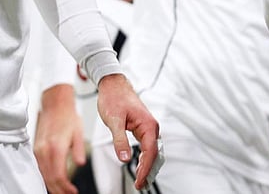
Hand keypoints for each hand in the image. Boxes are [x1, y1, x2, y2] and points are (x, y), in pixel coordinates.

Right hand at [34, 84, 85, 193]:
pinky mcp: (36, 149)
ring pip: (43, 175)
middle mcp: (44, 151)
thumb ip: (79, 150)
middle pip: (49, 179)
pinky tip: (53, 181)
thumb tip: (81, 163)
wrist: (55, 105)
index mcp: (56, 147)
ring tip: (62, 191)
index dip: (65, 187)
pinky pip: (40, 168)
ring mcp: (38, 150)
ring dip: (52, 186)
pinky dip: (47, 177)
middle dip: (59, 190)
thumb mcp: (79, 133)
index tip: (73, 192)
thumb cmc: (68, 117)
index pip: (58, 175)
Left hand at [96, 74, 160, 190]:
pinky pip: (148, 146)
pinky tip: (140, 165)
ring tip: (141, 180)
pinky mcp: (143, 128)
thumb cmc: (114, 99)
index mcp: (148, 125)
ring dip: (148, 166)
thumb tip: (125, 159)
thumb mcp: (114, 121)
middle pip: (155, 154)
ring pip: (152, 151)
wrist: (113, 85)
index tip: (139, 181)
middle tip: (141, 186)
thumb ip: (120, 140)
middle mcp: (152, 127)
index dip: (145, 169)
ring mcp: (149, 127)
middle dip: (149, 171)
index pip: (150, 152)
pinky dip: (145, 158)